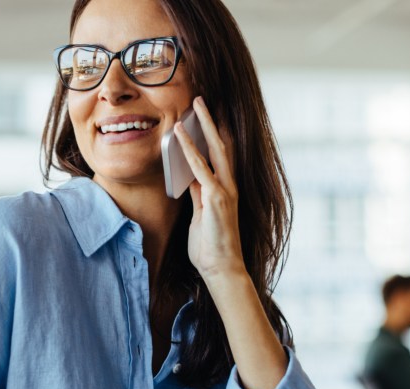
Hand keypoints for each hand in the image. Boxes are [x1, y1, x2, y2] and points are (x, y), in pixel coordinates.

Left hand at [174, 96, 244, 282]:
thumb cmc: (210, 246)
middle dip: (212, 121)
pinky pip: (200, 167)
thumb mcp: (200, 215)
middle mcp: (229, 185)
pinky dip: (189, 149)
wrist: (222, 268)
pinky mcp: (216, 197)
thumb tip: (188, 177)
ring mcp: (224, 190)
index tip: (204, 116)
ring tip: (195, 105)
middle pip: (222, 144)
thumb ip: (197, 195)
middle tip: (202, 99)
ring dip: (203, 125)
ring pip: (215, 149)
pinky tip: (179, 134)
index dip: (212, 134)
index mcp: (226, 189)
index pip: (219, 155)